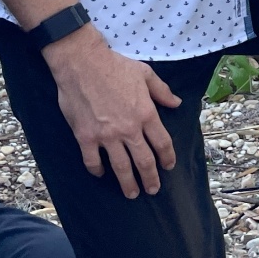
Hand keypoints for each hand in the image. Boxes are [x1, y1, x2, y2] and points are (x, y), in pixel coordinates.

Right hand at [43, 28, 180, 197]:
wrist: (82, 63)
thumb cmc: (114, 66)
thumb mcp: (145, 74)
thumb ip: (162, 91)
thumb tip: (176, 104)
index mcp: (146, 114)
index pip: (162, 143)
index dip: (167, 158)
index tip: (168, 166)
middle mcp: (129, 129)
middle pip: (144, 161)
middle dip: (150, 179)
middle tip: (152, 190)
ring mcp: (106, 136)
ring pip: (121, 167)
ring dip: (127, 183)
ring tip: (131, 194)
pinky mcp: (85, 137)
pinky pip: (93, 161)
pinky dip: (97, 170)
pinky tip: (101, 174)